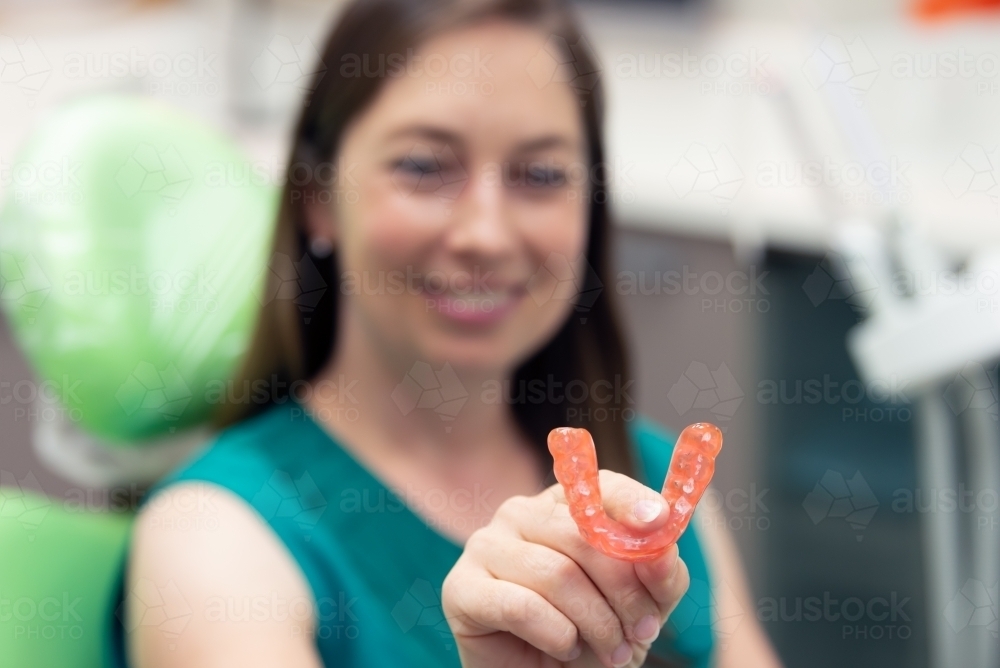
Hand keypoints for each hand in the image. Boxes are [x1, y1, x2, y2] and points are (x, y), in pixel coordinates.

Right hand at [442, 470, 689, 667]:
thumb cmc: (594, 636)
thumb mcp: (643, 606)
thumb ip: (660, 575)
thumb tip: (663, 547)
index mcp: (563, 505)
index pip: (598, 486)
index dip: (630, 502)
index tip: (659, 521)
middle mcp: (520, 513)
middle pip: (582, 536)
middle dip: (624, 590)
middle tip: (643, 630)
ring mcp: (485, 545)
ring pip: (556, 574)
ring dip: (596, 622)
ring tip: (611, 651)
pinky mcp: (461, 587)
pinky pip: (519, 605)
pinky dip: (556, 634)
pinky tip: (565, 648)